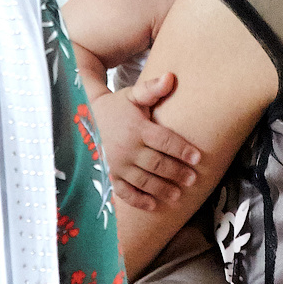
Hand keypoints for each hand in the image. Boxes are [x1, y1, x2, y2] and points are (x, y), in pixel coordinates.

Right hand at [93, 73, 202, 211]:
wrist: (84, 116)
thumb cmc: (116, 106)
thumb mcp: (132, 95)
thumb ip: (151, 89)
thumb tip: (170, 77)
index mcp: (137, 128)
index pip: (164, 141)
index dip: (182, 149)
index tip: (198, 157)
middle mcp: (127, 148)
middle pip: (156, 163)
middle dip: (176, 172)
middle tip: (193, 180)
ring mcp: (117, 164)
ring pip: (143, 180)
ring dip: (161, 189)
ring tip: (178, 196)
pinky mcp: (109, 175)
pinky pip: (124, 191)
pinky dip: (138, 201)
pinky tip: (153, 206)